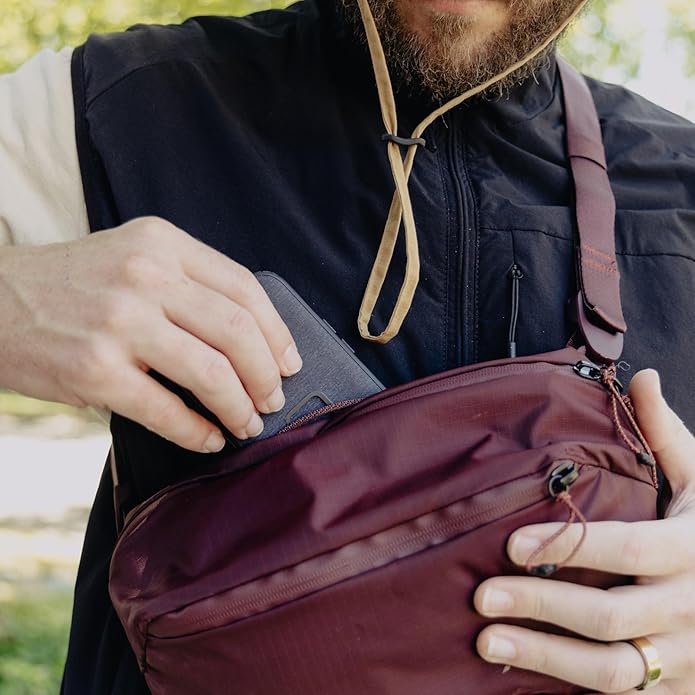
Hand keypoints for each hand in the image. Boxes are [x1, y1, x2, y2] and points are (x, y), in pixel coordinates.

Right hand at [0, 217, 301, 451]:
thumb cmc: (72, 284)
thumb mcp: (133, 257)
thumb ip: (189, 283)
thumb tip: (254, 339)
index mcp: (162, 243)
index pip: (245, 288)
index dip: (277, 333)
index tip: (289, 362)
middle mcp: (144, 276)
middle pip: (238, 332)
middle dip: (267, 376)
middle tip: (272, 399)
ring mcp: (119, 323)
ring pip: (211, 372)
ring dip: (240, 407)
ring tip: (247, 423)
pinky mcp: (95, 371)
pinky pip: (168, 411)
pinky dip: (198, 432)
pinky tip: (209, 438)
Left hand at [473, 369, 694, 693]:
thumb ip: (668, 436)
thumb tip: (642, 377)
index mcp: (693, 551)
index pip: (629, 550)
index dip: (570, 547)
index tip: (510, 545)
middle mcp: (691, 610)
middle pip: (610, 616)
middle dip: (542, 606)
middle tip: (482, 595)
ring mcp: (685, 660)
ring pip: (612, 670)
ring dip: (544, 656)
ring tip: (486, 641)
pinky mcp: (673, 692)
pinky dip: (566, 684)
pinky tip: (519, 671)